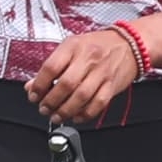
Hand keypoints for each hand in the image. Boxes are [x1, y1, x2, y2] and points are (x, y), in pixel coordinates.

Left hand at [28, 27, 144, 122]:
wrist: (130, 44)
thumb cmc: (98, 45)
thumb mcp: (71, 47)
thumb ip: (52, 66)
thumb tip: (32, 86)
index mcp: (73, 46)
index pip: (51, 67)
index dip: (39, 85)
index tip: (33, 95)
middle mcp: (88, 59)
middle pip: (66, 84)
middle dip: (51, 101)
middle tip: (44, 109)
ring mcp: (101, 72)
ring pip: (81, 97)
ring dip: (66, 111)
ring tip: (57, 116)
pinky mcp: (112, 85)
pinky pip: (98, 104)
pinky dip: (85, 114)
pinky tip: (76, 117)